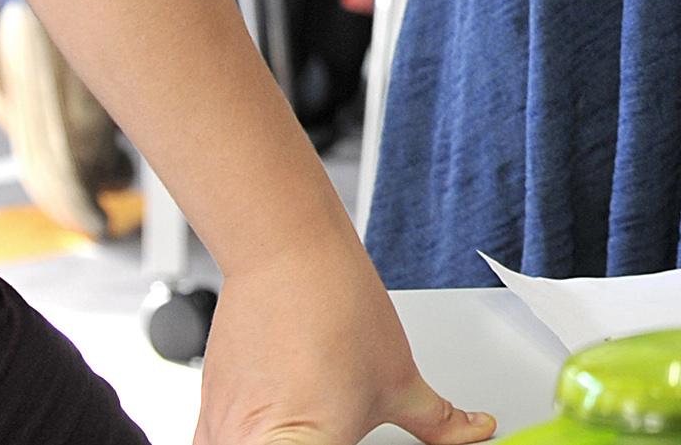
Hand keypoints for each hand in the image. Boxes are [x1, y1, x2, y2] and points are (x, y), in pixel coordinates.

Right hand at [194, 243, 494, 444]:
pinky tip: (277, 421)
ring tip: (310, 420)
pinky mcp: (206, 418)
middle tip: (336, 428)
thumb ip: (437, 422)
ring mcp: (221, 436)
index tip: (354, 439)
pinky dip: (246, 441)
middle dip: (318, 442)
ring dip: (281, 441)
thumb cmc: (338, 310)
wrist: (286, 254)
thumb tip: (474, 431)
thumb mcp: (401, 378)